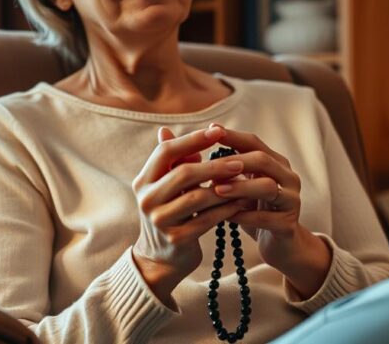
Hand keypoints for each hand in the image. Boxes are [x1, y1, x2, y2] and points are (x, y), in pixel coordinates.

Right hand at [131, 125, 250, 306]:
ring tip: (245, 181)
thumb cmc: (169, 213)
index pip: (165, 151)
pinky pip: (207, 219)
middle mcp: (147, 199)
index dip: (192, 139)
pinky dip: (226, 209)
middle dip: (215, 165)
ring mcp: (160, 221)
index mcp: (143, 181)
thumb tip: (167, 129)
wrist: (160, 259)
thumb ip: (170, 162)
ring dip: (225, 188)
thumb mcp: (165, 187)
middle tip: (240, 161)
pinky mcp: (177, 239)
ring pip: (198, 197)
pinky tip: (242, 202)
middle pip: (183, 174)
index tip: (218, 131)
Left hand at [210, 127, 331, 297]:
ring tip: (216, 190)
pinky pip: (266, 218)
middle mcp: (288, 178)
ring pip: (268, 187)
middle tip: (209, 166)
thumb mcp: (240, 187)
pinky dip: (245, 216)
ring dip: (240, 187)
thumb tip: (190, 151)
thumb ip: (223, 170)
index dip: (232, 136)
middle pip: (263, 160)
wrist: (281, 246)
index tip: (209, 131)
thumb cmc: (255, 211)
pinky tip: (226, 217)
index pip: (254, 142)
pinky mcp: (289, 225)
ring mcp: (291, 201)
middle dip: (234, 162)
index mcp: (276, 163)